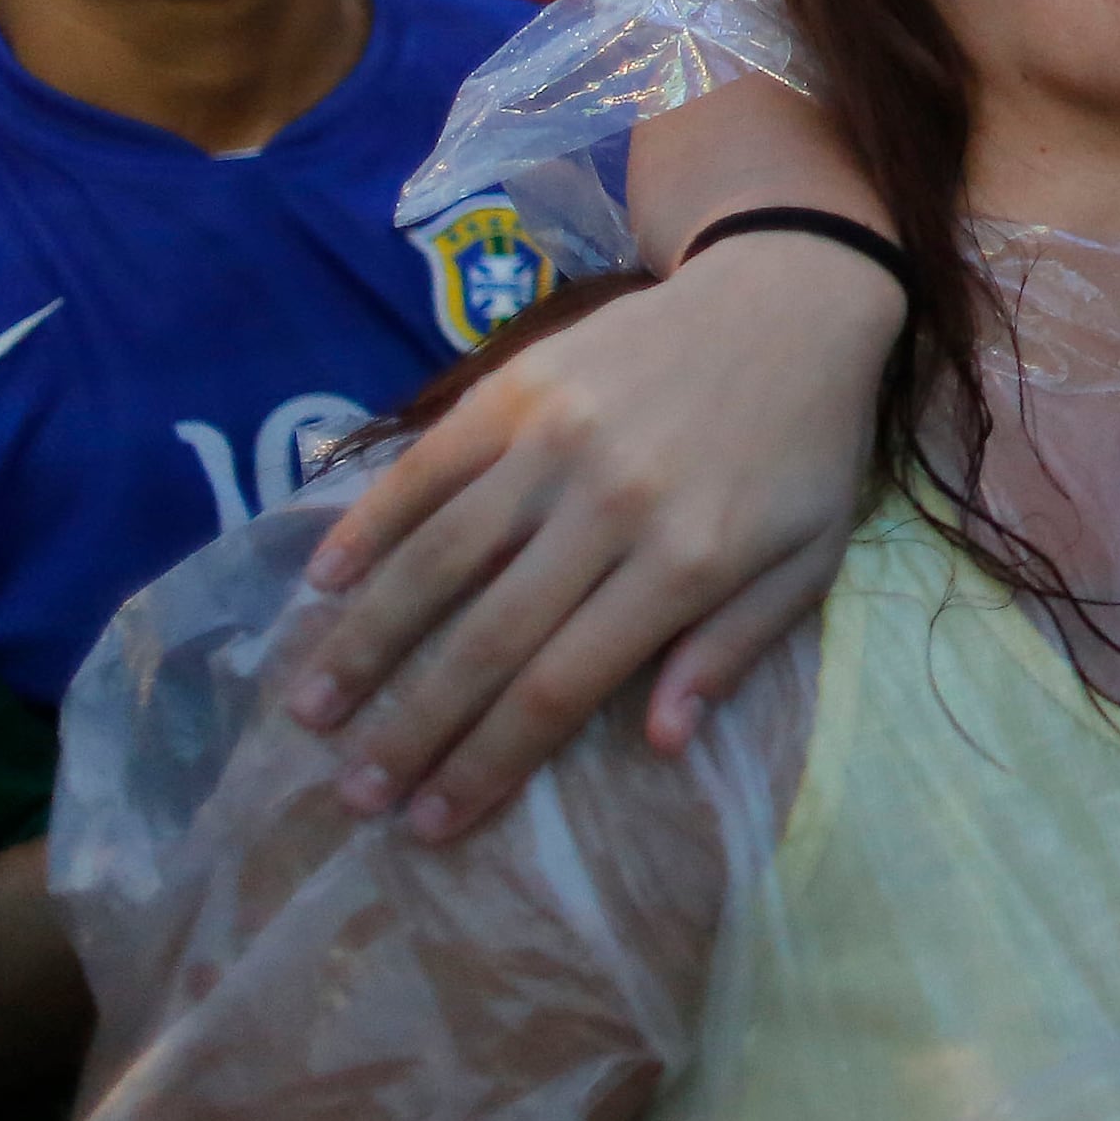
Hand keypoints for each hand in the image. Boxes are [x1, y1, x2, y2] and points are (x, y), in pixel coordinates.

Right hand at [286, 231, 898, 836]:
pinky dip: (370, 524)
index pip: (560, 686)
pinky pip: (429, 465)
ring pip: (440, 557)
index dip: (487, 762)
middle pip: (489, 639)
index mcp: (686, 560)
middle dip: (413, 727)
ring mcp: (559, 436)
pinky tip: (324, 583)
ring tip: (311, 710)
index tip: (431, 823)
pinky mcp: (521, 382)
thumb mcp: (808, 558)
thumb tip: (657, 744)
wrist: (791, 296)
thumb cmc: (805, 445)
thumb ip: (733, 648)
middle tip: (354, 793)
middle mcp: (612, 502)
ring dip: (368, 641)